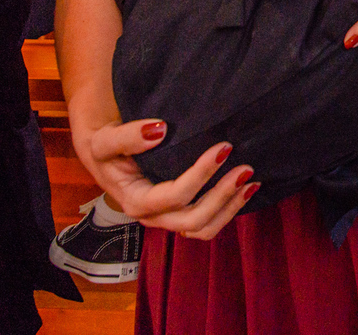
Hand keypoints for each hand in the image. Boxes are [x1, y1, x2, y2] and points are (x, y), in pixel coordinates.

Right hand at [74, 117, 256, 239]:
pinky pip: (208, 223)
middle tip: (245, 168)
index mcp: (135, 201)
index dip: (201, 174)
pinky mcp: (181, 213)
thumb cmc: (106, 146)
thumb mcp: (105, 140)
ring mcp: (168, 218)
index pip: (173, 195)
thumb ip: (127, 136)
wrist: (107, 152)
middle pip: (193, 220)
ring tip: (251, 182)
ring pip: (204, 228)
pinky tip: (247, 189)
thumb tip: (157, 130)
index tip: (223, 148)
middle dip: (222, 196)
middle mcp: (153, 216)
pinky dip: (229, 210)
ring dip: (230, 208)